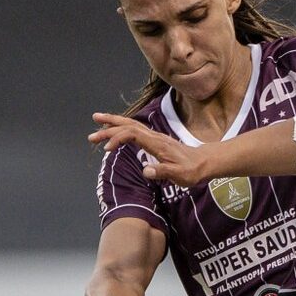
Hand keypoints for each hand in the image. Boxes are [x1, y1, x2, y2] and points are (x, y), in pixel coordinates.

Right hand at [89, 114, 209, 184]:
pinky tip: (114, 128)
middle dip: (109, 128)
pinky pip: (134, 128)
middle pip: (128, 125)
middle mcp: (154, 136)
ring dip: (113, 122)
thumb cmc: (192, 170)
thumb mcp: (180, 175)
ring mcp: (154, 136)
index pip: (133, 134)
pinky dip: (122, 125)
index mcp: (157, 143)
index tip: (107, 149)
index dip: (118, 138)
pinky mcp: (154, 139)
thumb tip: (146, 171)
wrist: (204, 162)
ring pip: (130, 124)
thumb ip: (163, 172)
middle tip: (91, 135)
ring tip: (96, 120)